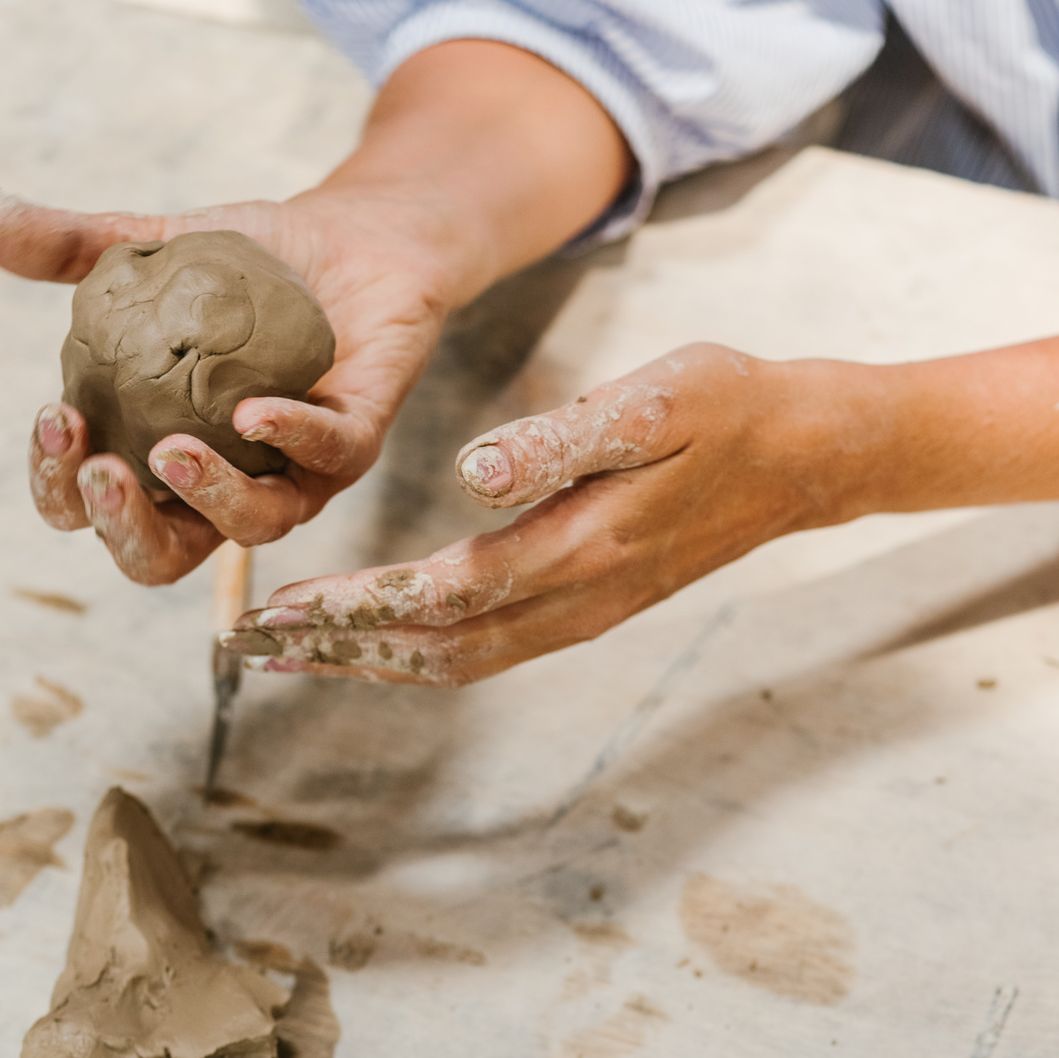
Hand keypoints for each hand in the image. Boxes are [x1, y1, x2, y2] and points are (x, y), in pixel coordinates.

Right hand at [0, 186, 454, 584]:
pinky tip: (253, 414)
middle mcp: (222, 484)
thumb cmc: (248, 264)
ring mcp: (292, 473)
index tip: (54, 421)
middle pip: (160, 554)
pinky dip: (289, 439)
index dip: (61, 487)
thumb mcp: (148, 249)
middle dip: (124, 526)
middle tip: (102, 473)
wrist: (353, 235)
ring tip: (172, 452)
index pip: (90, 507)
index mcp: (155, 456)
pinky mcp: (355, 441)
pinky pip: (325, 459)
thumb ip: (67, 247)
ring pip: (250, 526)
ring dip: (206, 497)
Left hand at [223, 294, 1058, 680]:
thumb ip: (567, 437)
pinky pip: (485, 646)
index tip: (278, 606)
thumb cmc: (733, 407)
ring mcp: (582, 613)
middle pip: (434, 651)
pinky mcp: (586, 604)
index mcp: (581, 548)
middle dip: (338, 651)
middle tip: (248, 643)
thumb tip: (478, 473)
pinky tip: (376, 636)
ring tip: (289, 652)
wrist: (810, 454)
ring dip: (370, 661)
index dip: (355, 610)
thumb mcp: (661, 396)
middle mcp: (574, 599)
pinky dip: (417, 648)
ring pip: (457, 660)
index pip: (443, 595)